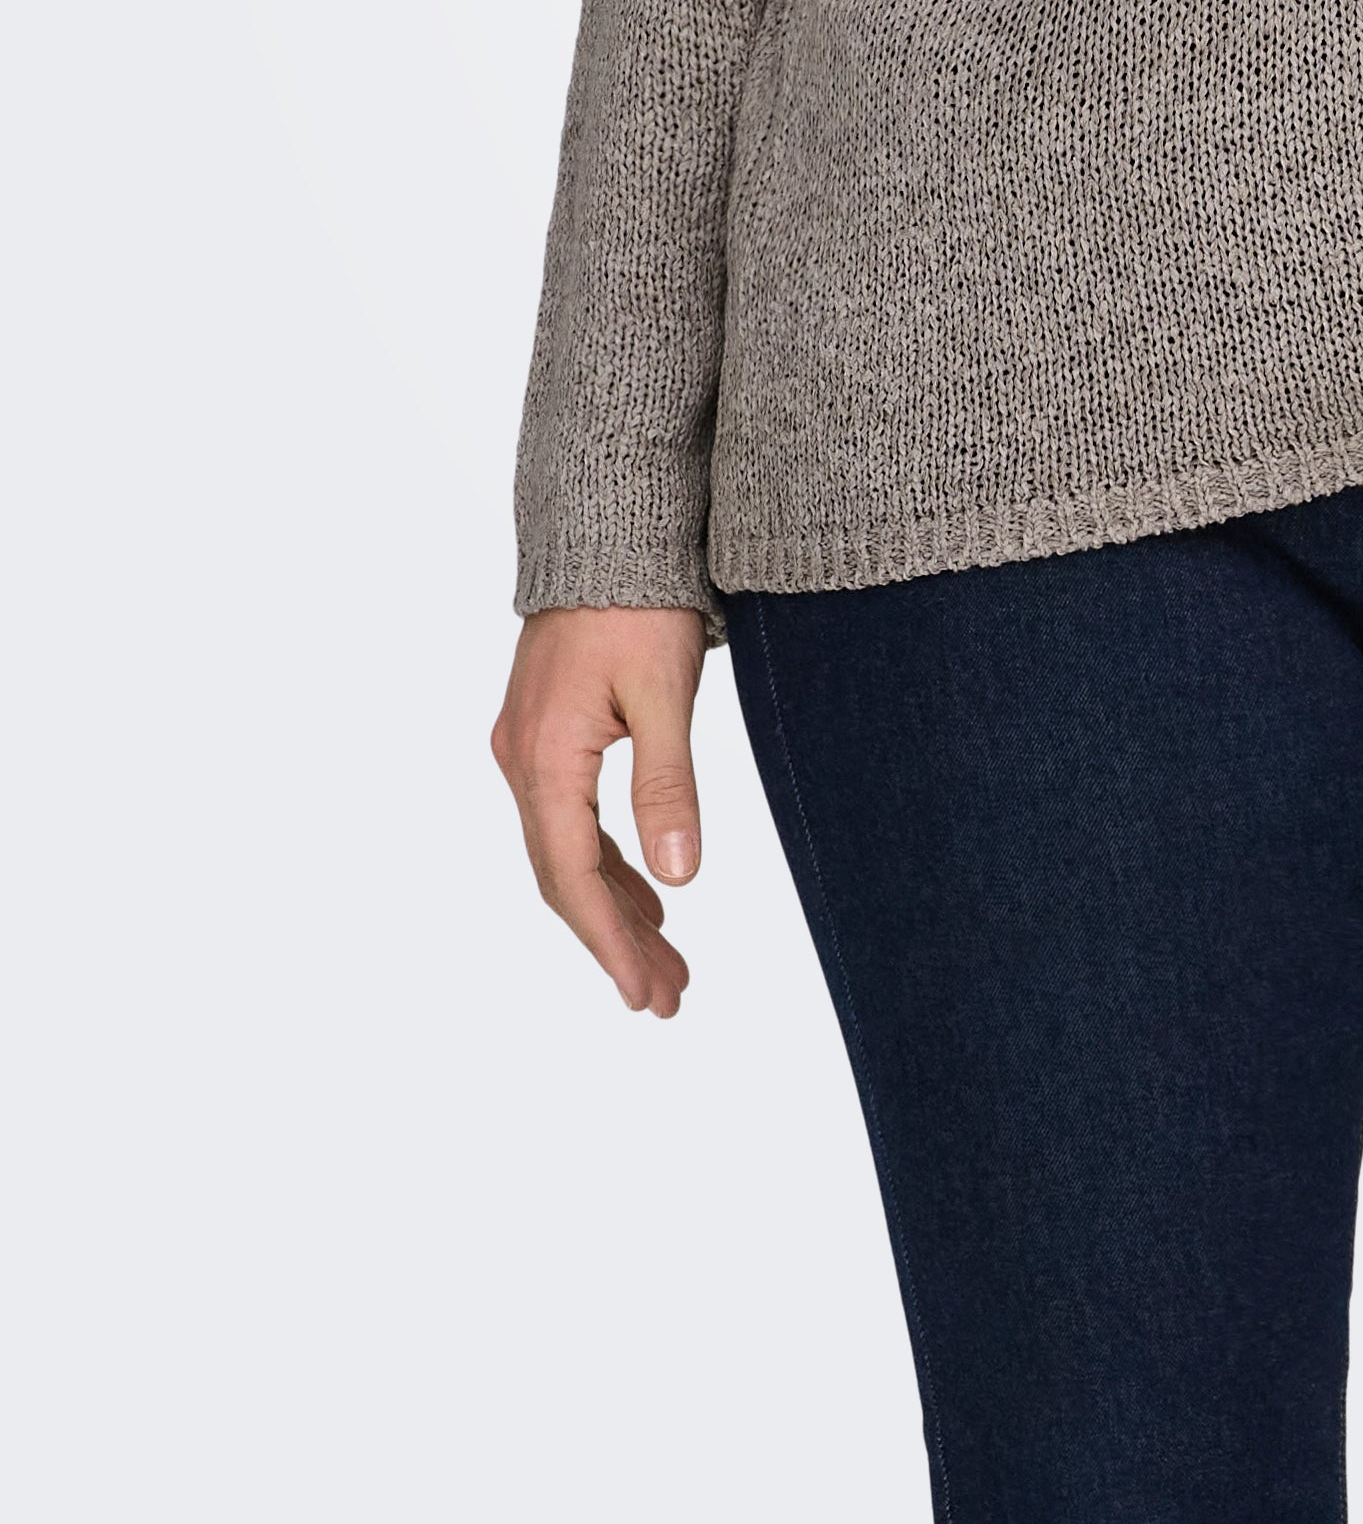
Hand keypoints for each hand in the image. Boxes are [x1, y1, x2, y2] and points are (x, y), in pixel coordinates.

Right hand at [491, 604, 709, 1015]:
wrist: (605, 525)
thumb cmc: (639, 599)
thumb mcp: (665, 691)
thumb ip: (667, 784)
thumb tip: (679, 876)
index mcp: (545, 759)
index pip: (574, 879)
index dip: (610, 944)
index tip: (644, 997)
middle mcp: (522, 759)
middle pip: (565, 877)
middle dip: (615, 941)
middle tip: (666, 998)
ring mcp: (527, 746)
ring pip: (567, 852)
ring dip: (614, 907)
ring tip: (666, 962)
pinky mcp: (545, 731)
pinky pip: (570, 819)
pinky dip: (607, 863)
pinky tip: (645, 889)